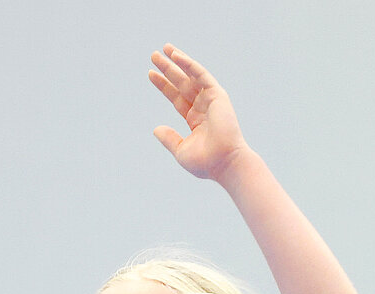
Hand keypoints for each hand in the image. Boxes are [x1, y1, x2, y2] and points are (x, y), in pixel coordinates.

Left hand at [149, 45, 251, 183]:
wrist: (223, 163)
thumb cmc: (205, 162)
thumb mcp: (181, 150)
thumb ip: (169, 138)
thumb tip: (155, 129)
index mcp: (195, 119)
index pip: (176, 97)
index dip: (164, 85)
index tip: (150, 74)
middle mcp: (203, 107)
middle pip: (181, 83)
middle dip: (168, 69)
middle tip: (154, 56)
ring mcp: (211, 100)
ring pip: (191, 76)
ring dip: (177, 61)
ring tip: (163, 49)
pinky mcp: (217, 95)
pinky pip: (201, 75)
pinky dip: (189, 64)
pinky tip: (176, 56)